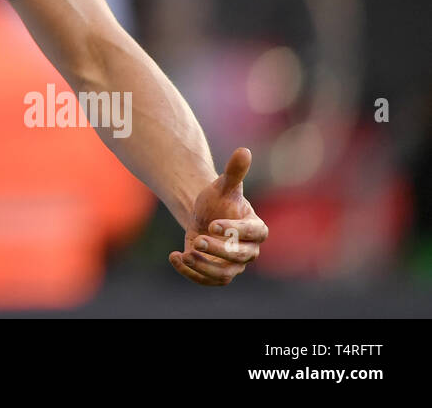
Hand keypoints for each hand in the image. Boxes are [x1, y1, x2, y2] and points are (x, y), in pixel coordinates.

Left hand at [169, 147, 267, 285]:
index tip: (212, 224)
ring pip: (224, 274)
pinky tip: (175, 257)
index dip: (235, 231)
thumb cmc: (218, 200)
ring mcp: (234, 265)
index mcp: (256, 228)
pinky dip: (191, 273)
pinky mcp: (217, 274)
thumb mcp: (223, 185)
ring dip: (203, 267)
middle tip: (197, 239)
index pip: (253, 233)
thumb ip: (234, 171)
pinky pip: (207, 280)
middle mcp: (249, 250)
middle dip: (218, 250)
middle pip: (239, 257)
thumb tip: (243, 150)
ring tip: (185, 254)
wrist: (203, 215)